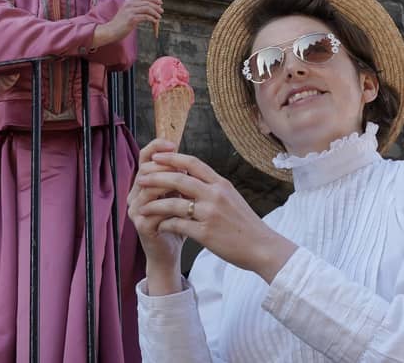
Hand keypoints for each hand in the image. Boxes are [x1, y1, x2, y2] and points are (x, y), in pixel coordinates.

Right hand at [93, 0, 162, 47]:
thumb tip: (148, 9)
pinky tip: (154, 22)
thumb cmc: (120, 24)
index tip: (160, 3)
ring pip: (147, 9)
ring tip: (159, 17)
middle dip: (156, 7)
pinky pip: (145, 17)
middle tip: (161, 11)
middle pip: (147, 3)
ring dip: (155, 13)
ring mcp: (130, 11)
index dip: (153, 0)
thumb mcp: (127, 13)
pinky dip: (151, 19)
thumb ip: (135, 9)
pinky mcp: (131, 19)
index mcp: (128, 2)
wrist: (111, 30)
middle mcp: (129, 4)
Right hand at [128, 139, 184, 293]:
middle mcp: (135, 194)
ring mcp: (136, 210)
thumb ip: (180, 178)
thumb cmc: (177, 221)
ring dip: (169, 183)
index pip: (144, 157)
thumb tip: (186, 158)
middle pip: (145, 169)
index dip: (156, 147)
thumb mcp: (180, 195)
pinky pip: (153, 208)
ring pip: (148, 187)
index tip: (173, 144)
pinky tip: (183, 202)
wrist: (171, 251)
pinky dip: (170, 203)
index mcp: (144, 183)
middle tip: (184, 168)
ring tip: (186, 183)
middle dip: (166, 166)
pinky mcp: (142, 225)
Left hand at [135, 152, 297, 283]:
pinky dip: (165, 225)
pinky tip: (158, 226)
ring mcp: (210, 214)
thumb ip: (212, 188)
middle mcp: (215, 195)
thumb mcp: (232, 198)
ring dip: (155, 204)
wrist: (261, 247)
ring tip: (142, 205)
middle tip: (141, 177)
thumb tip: (192, 178)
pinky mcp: (206, 233)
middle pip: (179, 179)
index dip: (172, 158)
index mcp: (221, 184)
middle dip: (156, 177)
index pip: (193, 163)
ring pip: (174, 204)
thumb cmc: (245, 224)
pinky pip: (178, 225)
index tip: (157, 157)